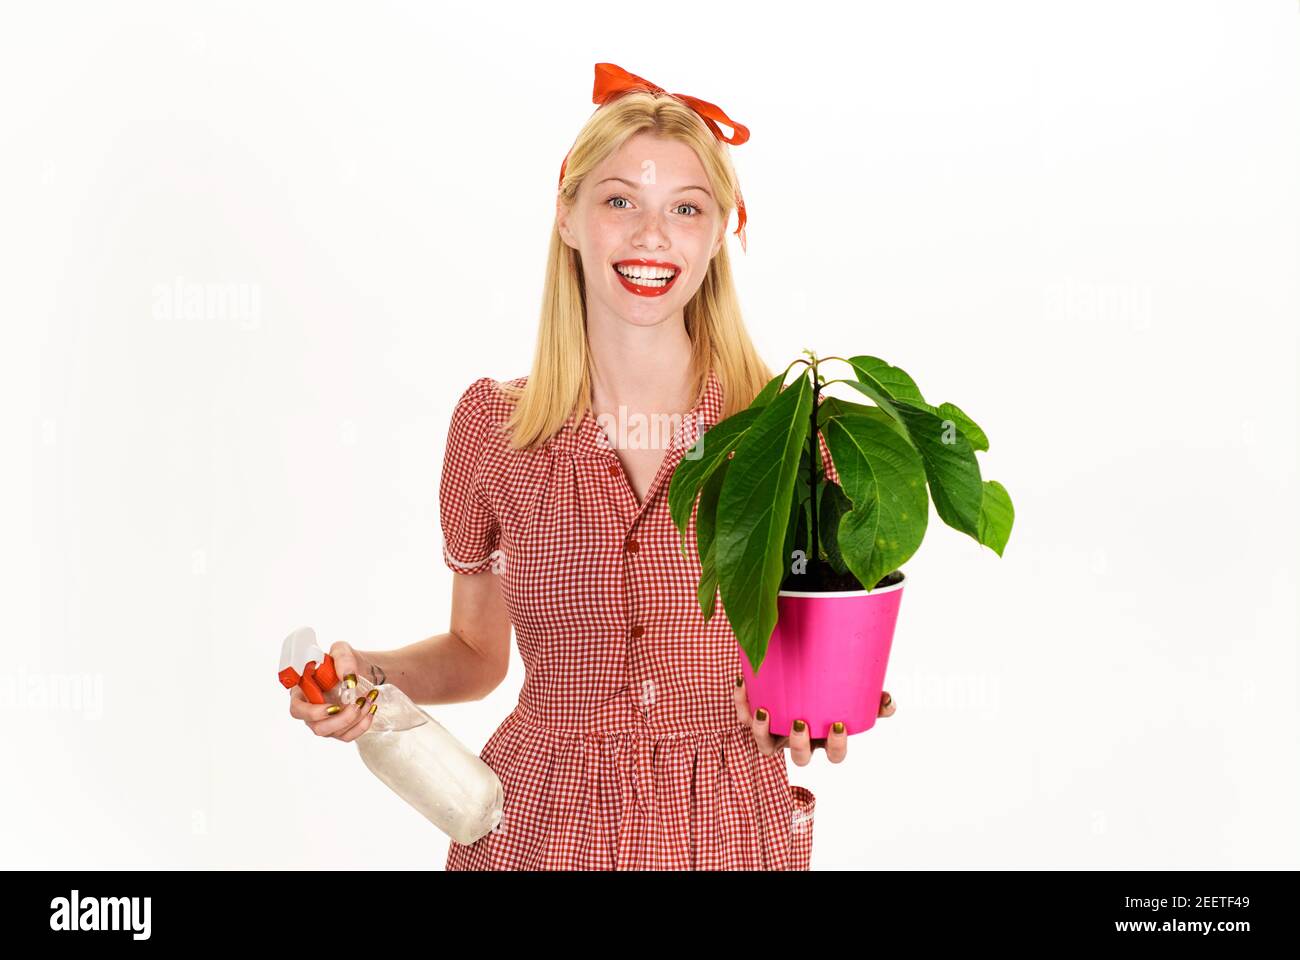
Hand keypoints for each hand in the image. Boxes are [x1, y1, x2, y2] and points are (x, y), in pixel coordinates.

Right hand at [286, 640, 379, 742]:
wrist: (362, 670)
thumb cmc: (344, 662)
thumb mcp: (342, 650)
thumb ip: (343, 658)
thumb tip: (348, 677)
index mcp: (303, 692)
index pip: (297, 710)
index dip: (312, 713)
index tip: (334, 707)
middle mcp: (311, 711)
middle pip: (318, 728)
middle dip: (341, 719)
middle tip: (357, 704)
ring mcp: (325, 722)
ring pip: (336, 733)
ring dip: (355, 719)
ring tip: (368, 700)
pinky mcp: (340, 729)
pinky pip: (348, 736)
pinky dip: (362, 725)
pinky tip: (370, 710)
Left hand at [735, 676, 895, 765]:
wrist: (796, 676)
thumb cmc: (831, 692)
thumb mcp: (853, 695)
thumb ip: (872, 699)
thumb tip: (888, 701)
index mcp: (826, 737)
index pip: (836, 755)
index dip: (836, 747)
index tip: (838, 725)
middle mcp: (800, 741)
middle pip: (800, 757)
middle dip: (799, 744)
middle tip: (801, 723)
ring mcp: (776, 733)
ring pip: (765, 746)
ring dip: (763, 732)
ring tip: (765, 711)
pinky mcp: (754, 719)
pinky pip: (742, 717)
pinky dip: (741, 702)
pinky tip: (744, 682)